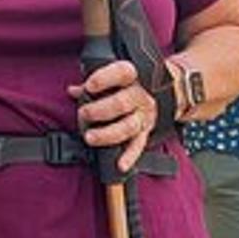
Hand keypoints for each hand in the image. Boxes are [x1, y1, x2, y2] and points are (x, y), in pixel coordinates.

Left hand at [70, 58, 156, 175]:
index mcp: (132, 77)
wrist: (165, 91)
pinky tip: (120, 164)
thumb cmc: (130, 84)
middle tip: (83, 113)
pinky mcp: (146, 131)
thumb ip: (93, 84)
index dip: (105, 79)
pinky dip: (130, 156)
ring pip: (128, 126)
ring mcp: (144, 115)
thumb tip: (73, 91)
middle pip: (122, 103)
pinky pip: (138, 145)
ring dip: (107, 134)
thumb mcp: (115, 76)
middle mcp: (140, 96)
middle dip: (100, 110)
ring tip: (90, 137)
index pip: (122, 73)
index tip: (90, 86)